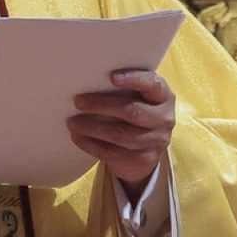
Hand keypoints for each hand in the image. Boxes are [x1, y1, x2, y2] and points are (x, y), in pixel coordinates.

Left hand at [66, 69, 174, 197]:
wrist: (146, 146)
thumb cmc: (134, 108)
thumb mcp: (135, 95)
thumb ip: (121, 86)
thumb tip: (86, 77)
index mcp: (163, 95)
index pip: (152, 84)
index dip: (133, 80)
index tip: (111, 77)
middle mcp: (164, 118)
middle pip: (132, 112)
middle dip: (102, 106)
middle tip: (78, 101)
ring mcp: (156, 141)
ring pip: (121, 135)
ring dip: (93, 128)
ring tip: (72, 122)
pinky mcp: (144, 159)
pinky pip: (114, 153)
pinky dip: (92, 144)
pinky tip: (77, 137)